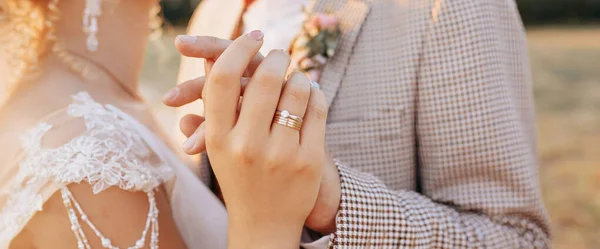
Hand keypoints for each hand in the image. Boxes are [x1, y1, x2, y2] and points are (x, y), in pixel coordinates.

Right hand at [171, 32, 327, 247]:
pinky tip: (311, 93)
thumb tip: (212, 56)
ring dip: (299, 75)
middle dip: (276, 58)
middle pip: (264, 79)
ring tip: (297, 75)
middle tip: (280, 54)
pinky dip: (316, 94)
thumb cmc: (239, 177)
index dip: (238, 49)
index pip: (221, 79)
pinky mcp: (309, 161)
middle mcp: (247, 146)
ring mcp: (281, 155)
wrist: (263, 225)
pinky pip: (317, 110)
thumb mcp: (219, 145)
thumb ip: (217, 102)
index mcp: (218, 139)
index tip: (251, 37)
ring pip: (296, 90)